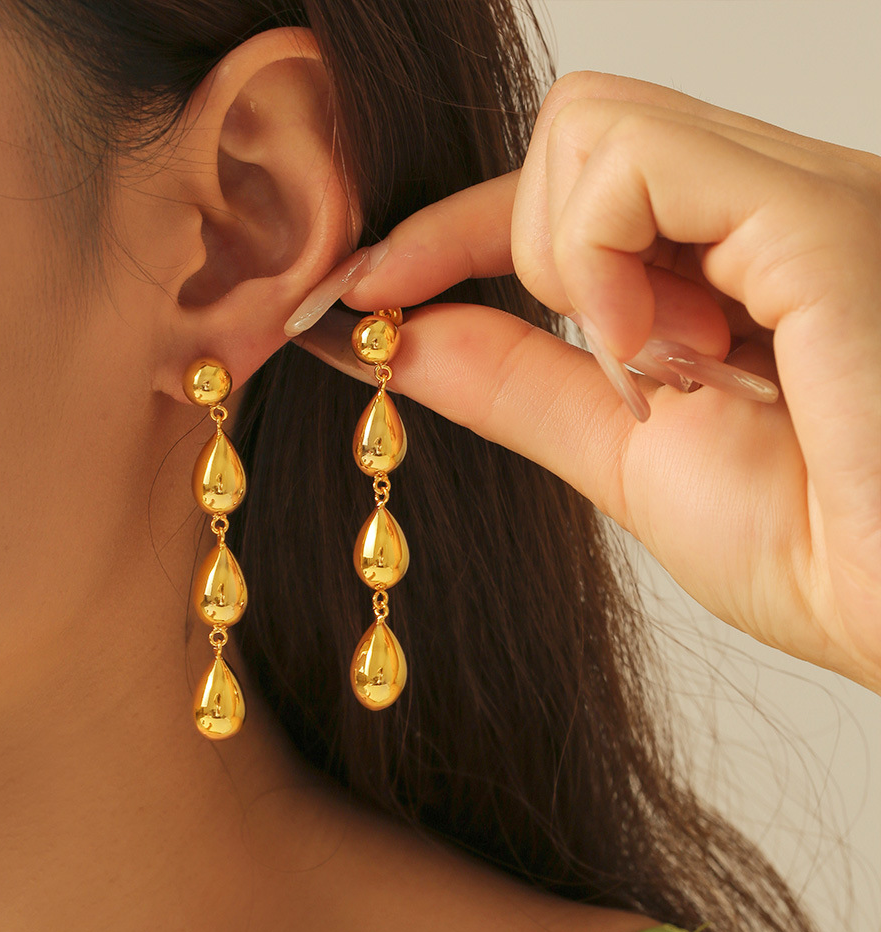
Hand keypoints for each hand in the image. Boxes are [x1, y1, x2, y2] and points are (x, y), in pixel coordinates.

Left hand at [287, 72, 880, 692]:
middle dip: (529, 251)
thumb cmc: (816, 550)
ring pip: (591, 126)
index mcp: (740, 256)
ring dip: (575, 266)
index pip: (573, 184)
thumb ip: (517, 382)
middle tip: (616, 363)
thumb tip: (402, 336)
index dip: (454, 227)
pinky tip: (667, 351)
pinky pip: (635, 166)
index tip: (368, 283)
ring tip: (664, 367)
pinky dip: (602, 265)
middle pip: (575, 134)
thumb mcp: (625, 452)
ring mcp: (802, 195)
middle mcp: (776, 203)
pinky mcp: (817, 212)